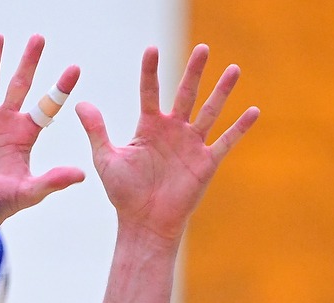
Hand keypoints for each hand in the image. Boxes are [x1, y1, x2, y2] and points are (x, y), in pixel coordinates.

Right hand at [0, 34, 83, 222]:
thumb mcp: (29, 192)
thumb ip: (52, 181)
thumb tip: (82, 174)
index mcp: (25, 134)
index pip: (47, 105)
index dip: (60, 87)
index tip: (74, 68)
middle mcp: (5, 123)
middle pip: (20, 85)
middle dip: (29, 62)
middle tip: (39, 38)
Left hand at [74, 44, 258, 243]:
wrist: (144, 222)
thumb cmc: (124, 193)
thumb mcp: (107, 159)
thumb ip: (96, 131)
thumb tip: (80, 103)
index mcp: (149, 127)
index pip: (150, 92)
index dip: (150, 72)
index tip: (151, 49)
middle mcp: (173, 130)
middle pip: (186, 94)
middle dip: (194, 72)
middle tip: (203, 48)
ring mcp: (191, 144)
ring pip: (210, 111)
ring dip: (222, 91)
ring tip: (234, 69)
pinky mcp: (206, 162)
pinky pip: (226, 141)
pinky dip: (239, 127)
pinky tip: (253, 111)